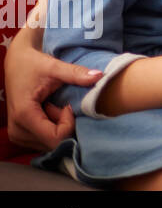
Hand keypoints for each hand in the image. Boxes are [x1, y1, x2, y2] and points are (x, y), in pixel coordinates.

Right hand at [4, 32, 101, 151]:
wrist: (16, 64)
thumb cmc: (32, 64)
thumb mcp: (54, 66)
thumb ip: (76, 73)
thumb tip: (100, 76)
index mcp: (24, 115)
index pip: (55, 138)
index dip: (69, 124)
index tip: (68, 106)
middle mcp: (17, 130)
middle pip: (52, 143)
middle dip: (64, 125)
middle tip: (61, 105)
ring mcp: (17, 135)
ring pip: (48, 144)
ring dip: (57, 127)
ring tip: (53, 106)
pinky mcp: (20, 135)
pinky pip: (42, 140)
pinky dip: (51, 128)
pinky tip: (50, 111)